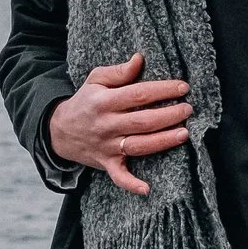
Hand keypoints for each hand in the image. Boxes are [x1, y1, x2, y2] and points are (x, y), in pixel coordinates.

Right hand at [48, 53, 192, 195]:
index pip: (138, 94)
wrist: (59, 130)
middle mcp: (107, 125)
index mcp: (104, 102)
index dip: (162, 90)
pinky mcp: (107, 163)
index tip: (183, 87)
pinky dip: (131, 184)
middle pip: (142, 121)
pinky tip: (147, 189)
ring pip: (138, 146)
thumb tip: (140, 59)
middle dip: (168, 115)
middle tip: (188, 110)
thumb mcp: (95, 80)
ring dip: (162, 142)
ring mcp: (107, 146)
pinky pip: (119, 177)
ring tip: (184, 134)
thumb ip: (118, 71)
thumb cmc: (85, 101)